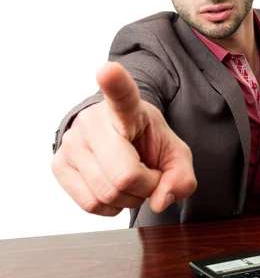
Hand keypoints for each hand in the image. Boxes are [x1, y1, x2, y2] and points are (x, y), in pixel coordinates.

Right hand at [52, 62, 196, 215]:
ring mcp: (72, 142)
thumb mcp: (175, 154)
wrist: (118, 138)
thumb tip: (160, 199)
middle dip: (146, 187)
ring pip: (107, 194)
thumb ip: (181, 177)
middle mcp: (93, 121)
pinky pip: (91, 204)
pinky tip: (115, 190)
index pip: (121, 95)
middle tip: (149, 176)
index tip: (107, 70)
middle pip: (125, 175)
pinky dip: (111, 207)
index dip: (115, 83)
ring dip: (130, 199)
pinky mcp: (59, 165)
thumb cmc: (146, 141)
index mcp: (127, 109)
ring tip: (132, 181)